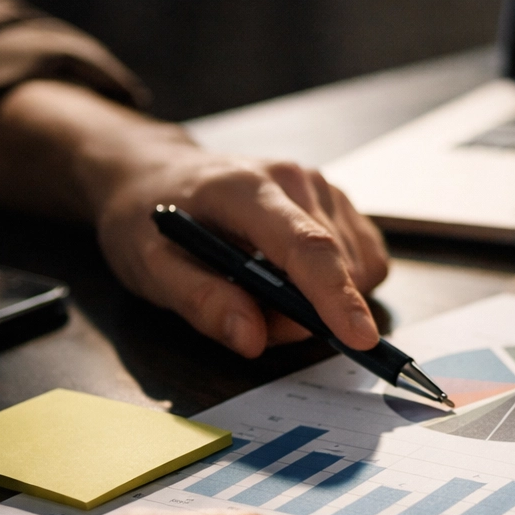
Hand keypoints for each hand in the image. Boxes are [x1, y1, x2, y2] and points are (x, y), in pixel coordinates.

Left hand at [0, 79, 389, 357]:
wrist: (159, 176)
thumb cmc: (149, 218)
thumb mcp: (149, 265)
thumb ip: (199, 301)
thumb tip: (252, 338)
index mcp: (245, 188)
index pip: (306, 246)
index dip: (336, 296)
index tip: (359, 338)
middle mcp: (296, 181)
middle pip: (336, 267)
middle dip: (306, 313)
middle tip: (250, 315)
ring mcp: (324, 188)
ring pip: (357, 269)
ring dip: (321, 301)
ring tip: (264, 290)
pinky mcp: (340, 202)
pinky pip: (365, 260)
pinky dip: (338, 285)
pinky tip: (295, 277)